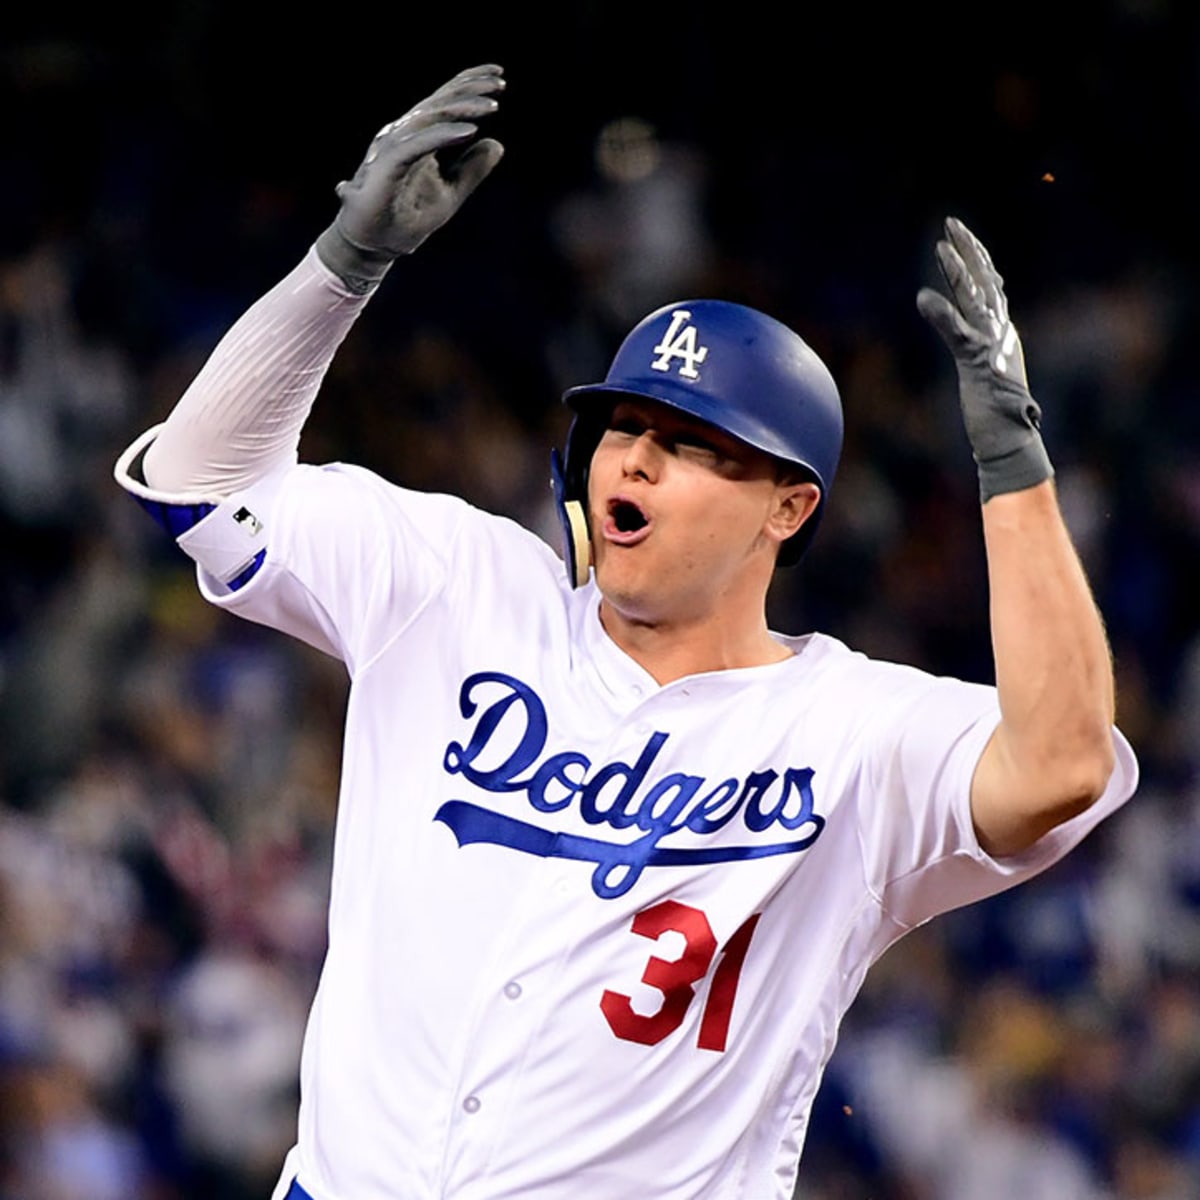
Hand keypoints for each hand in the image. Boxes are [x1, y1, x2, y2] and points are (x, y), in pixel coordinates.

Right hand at [315, 64, 505, 290]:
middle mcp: (404, 136)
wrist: (374, 246)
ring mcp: (393, 148)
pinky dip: (443, 135)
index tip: (498, 76)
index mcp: (418, 138)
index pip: (444, 103)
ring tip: (492, 107)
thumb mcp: (450, 193)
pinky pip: (418, 145)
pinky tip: (470, 131)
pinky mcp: (387, 166)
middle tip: (500, 81)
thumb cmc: (405, 220)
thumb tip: (497, 144)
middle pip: (438, 102)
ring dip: (461, 108)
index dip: (468, 85)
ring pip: (429, 118)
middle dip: (469, 89)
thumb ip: (471, 169)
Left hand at [916, 217, 1052, 500]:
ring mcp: (993, 347)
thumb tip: (977, 344)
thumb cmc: (995, 416)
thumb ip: (976, 352)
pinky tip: (923, 300)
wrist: (1011, 443)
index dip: (976, 260)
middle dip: (969, 250)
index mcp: (1001, 333)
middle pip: (986, 282)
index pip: (989, 287)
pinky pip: (959, 334)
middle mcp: (1001, 333)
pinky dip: (943, 315)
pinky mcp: (980, 365)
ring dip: (959, 271)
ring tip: (941, 246)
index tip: (959, 236)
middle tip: (950, 224)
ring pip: (976, 300)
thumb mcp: (981, 375)